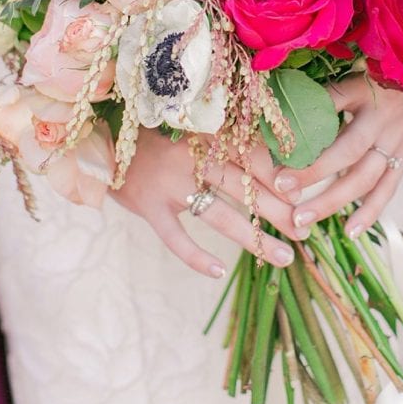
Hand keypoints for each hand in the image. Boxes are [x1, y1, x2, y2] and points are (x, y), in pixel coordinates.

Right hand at [110, 130, 298, 277]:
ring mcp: (168, 184)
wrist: (97, 143)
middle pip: (245, 187)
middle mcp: (190, 157)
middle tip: (305, 231)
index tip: (304, 193)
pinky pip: (176, 237)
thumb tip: (271, 164)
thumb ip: (219, 144)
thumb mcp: (185, 132)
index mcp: (203, 135)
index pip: (251, 155)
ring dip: (255, 239)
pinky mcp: (149, 207)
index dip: (280, 175)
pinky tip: (218, 271)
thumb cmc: (149, 141)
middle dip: (279, 211)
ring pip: (220, 215)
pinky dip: (196, 256)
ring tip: (284, 257)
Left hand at [277, 73, 402, 237]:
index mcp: (362, 92)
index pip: (326, 109)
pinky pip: (388, 189)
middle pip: (347, 150)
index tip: (271, 146)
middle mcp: (381, 120)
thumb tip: (269, 105)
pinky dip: (370, 212)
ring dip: (333, 200)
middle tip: (281, 189)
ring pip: (365, 177)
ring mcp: (395, 143)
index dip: (302, 126)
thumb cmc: (372, 74)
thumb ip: (314, 89)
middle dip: (313, 172)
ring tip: (302, 219)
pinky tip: (350, 232)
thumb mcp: (345, 72)